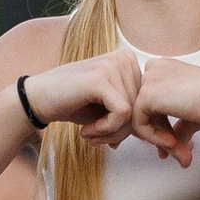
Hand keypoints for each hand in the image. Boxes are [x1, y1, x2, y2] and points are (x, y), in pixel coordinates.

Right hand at [18, 51, 144, 151]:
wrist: (37, 99)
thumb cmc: (73, 104)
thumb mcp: (109, 108)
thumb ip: (134, 116)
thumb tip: (163, 139)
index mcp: (128, 61)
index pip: (149, 102)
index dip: (133, 126)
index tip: (110, 136)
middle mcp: (123, 58)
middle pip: (143, 108)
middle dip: (123, 133)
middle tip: (98, 140)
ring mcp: (112, 65)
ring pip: (134, 113)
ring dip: (112, 134)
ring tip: (91, 136)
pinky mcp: (100, 78)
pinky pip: (122, 113)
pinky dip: (106, 129)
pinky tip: (86, 131)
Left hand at [122, 52, 199, 168]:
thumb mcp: (190, 116)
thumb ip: (176, 129)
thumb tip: (169, 148)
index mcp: (164, 68)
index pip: (150, 102)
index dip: (161, 126)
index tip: (176, 142)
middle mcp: (153, 69)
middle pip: (144, 110)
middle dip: (160, 135)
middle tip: (178, 152)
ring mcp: (148, 79)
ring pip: (139, 117)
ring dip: (158, 139)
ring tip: (179, 151)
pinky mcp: (147, 94)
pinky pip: (138, 123)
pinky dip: (153, 138)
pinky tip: (172, 143)